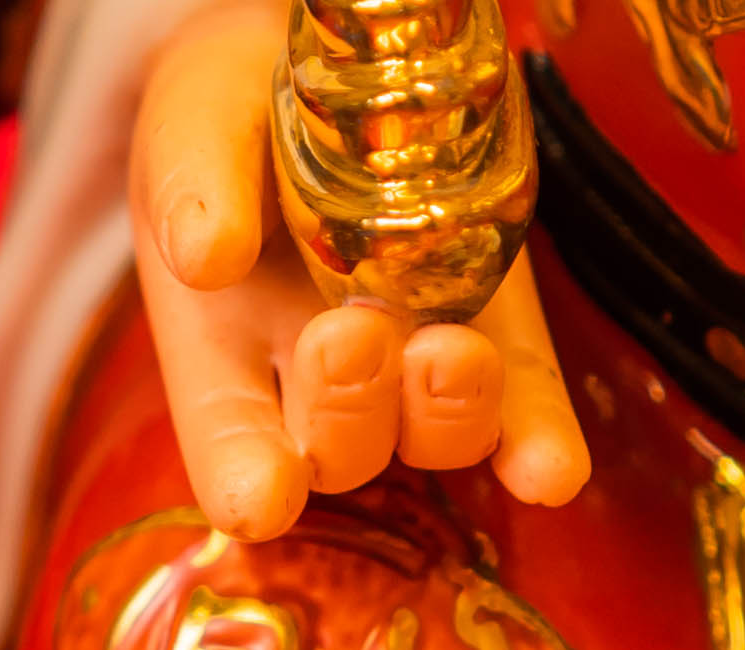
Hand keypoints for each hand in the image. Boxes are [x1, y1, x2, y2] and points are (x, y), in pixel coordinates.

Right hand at [134, 0, 588, 540]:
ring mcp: (415, 368)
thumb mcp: (196, 124)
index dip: (251, 486)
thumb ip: (193, 181)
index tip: (269, 489)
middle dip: (350, 413)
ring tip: (451, 350)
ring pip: (436, 442)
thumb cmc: (235, 109)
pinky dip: (537, 442)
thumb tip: (206, 256)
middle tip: (351, 332)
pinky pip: (526, 408)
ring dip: (447, 417)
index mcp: (226, 354)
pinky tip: (550, 468)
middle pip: (342, 455)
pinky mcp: (500, 334)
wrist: (318, 64)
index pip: (232, 457)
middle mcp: (323, 386)